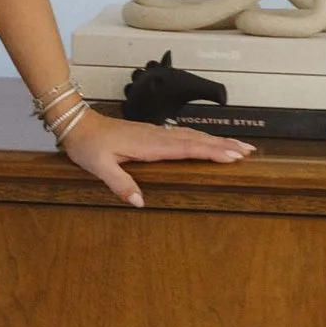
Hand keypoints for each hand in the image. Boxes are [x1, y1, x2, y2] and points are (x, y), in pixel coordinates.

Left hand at [54, 106, 253, 209]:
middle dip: (223, 145)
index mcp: (149, 145)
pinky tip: (208, 143)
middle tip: (249, 151)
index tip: (232, 155)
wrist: (77, 124)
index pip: (186, 148)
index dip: (210, 151)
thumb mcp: (100, 167)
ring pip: (191, 136)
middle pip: (195, 139)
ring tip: (238, 146)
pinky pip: (183, 136)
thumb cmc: (88, 146)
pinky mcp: (152, 135)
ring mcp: (155, 134)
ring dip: (216, 141)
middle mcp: (156, 137)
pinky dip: (200, 139)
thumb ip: (120, 183)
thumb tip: (140, 202)